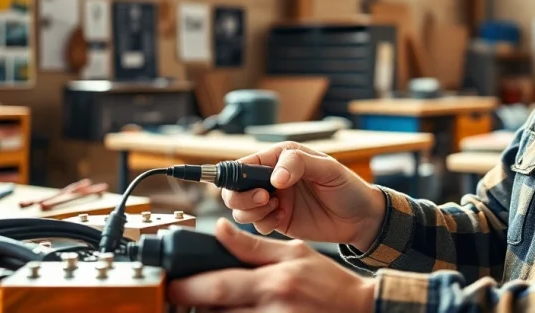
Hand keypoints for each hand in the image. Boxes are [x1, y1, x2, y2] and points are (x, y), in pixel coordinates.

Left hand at [167, 218, 375, 312]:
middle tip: (179, 298)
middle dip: (194, 304)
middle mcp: (272, 309)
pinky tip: (231, 312)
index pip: (221, 285)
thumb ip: (254, 246)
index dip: (191, 287)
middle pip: (217, 312)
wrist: (360, 310)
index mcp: (275, 282)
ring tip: (204, 304)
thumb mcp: (294, 252)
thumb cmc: (329, 282)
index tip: (173, 284)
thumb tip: (220, 229)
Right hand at [224, 141, 385, 250]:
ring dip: (252, 211)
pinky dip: (263, 223)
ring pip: (241, 208)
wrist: (360, 218)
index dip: (239, 175)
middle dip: (242, 196)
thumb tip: (275, 177)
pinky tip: (284, 219)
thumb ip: (300, 164)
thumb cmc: (347, 187)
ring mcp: (273, 200)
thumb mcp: (328, 169)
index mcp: (281, 158)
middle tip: (265, 198)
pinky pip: (256, 224)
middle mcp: (272, 178)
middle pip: (235, 188)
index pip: (246, 163)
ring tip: (276, 208)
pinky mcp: (277, 220)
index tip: (254, 185)